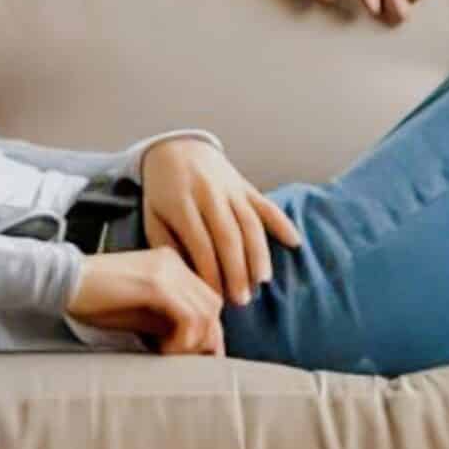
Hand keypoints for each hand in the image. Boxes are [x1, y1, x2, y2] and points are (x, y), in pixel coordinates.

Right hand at [67, 247, 225, 356]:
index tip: (195, 358)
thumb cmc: (94, 301)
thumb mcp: (140, 314)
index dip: (206, 333)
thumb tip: (196, 347)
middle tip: (182, 360)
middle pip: (213, 306)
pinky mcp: (155, 283)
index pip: (207, 300)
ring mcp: (167, 270)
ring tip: (168, 355)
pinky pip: (189, 317)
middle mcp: (174, 262)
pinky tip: (162, 349)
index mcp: (172, 265)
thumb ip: (169, 323)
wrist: (61, 282)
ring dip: (193, 342)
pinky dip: (182, 340)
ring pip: (207, 312)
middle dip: (204, 339)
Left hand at [142, 138, 300, 304]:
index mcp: (181, 203)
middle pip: (228, 237)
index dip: (210, 274)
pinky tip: (295, 243)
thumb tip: (189, 278)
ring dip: (259, 255)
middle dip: (237, 271)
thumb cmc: (162, 192)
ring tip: (262, 282)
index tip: (216, 298)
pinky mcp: (246, 186)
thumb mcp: (153, 217)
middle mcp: (209, 195)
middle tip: (242, 300)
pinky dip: (282, 223)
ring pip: (250, 224)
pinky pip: (267, 205)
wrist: (177, 148)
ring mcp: (231, 189)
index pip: (201, 244)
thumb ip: (168, 245)